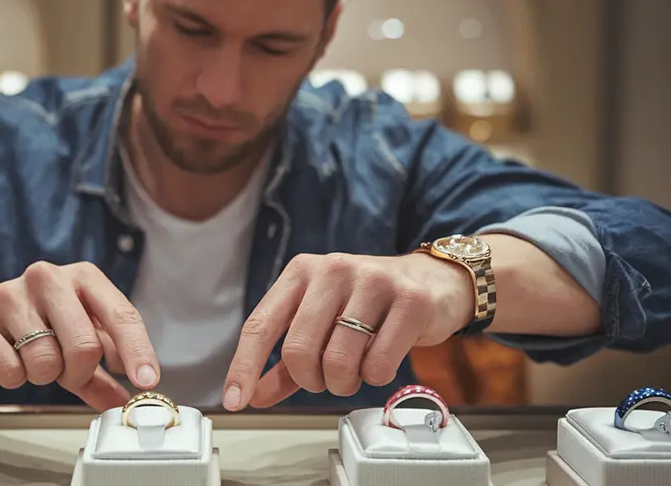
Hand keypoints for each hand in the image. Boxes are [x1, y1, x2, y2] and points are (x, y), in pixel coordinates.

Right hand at [0, 261, 159, 410]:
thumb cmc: (38, 328)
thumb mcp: (78, 344)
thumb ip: (102, 373)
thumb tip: (123, 401)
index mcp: (83, 276)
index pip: (121, 315)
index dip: (137, 351)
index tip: (146, 380)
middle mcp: (48, 277)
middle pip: (84, 346)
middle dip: (79, 373)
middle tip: (67, 374)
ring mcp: (10, 294)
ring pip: (46, 361)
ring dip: (44, 376)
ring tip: (33, 360)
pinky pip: (11, 370)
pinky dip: (14, 378)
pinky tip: (8, 359)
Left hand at [221, 252, 473, 409]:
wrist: (434, 281)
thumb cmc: (370, 306)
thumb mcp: (322, 323)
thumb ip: (286, 362)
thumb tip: (253, 394)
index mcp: (302, 271)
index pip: (261, 324)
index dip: (244, 367)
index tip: (235, 400)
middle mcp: (332, 269)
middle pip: (299, 350)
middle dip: (311, 381)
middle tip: (326, 380)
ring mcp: (373, 281)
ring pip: (338, 361)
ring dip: (345, 383)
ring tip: (356, 370)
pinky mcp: (410, 301)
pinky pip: (378, 364)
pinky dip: (376, 377)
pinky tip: (383, 360)